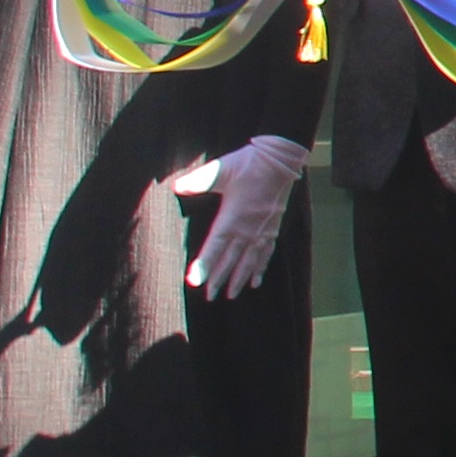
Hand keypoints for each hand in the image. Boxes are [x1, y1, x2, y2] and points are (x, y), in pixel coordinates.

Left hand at [175, 132, 307, 297]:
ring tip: (232, 295)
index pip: (214, 247)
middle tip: (210, 296)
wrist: (280, 159)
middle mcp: (248, 229)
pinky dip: (260, 268)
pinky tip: (256, 281)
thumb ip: (197, 181)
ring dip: (239, 279)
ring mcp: (262, 230)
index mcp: (232, 218)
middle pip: (231, 260)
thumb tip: (174, 186)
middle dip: (219, 279)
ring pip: (249, 261)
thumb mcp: (220, 170)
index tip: (195, 282)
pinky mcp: (273, 227)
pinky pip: (266, 253)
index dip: (204, 265)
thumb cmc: (248, 164)